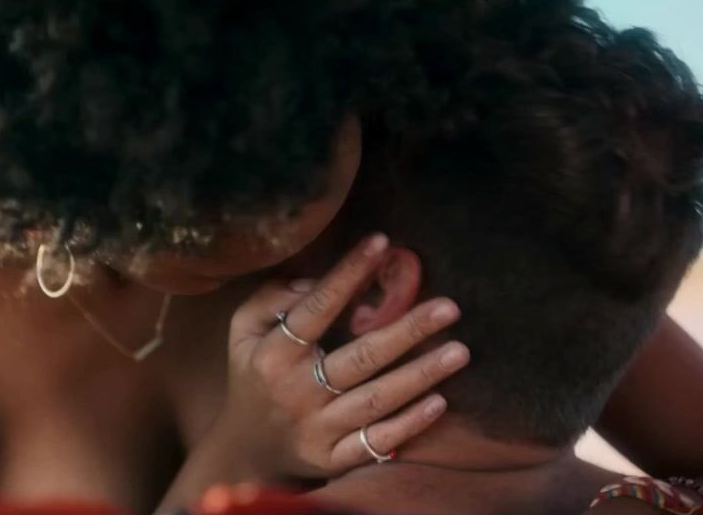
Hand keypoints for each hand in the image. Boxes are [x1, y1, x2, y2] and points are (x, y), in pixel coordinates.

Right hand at [211, 233, 469, 480]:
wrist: (244, 450)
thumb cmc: (254, 375)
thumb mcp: (243, 331)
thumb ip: (270, 299)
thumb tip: (314, 281)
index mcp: (273, 353)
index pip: (315, 308)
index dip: (347, 274)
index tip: (382, 243)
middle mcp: (296, 391)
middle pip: (360, 357)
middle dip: (407, 330)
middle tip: (449, 308)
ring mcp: (317, 429)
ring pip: (376, 400)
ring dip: (420, 375)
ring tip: (459, 351)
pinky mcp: (333, 459)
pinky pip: (376, 443)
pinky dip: (409, 424)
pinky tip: (440, 402)